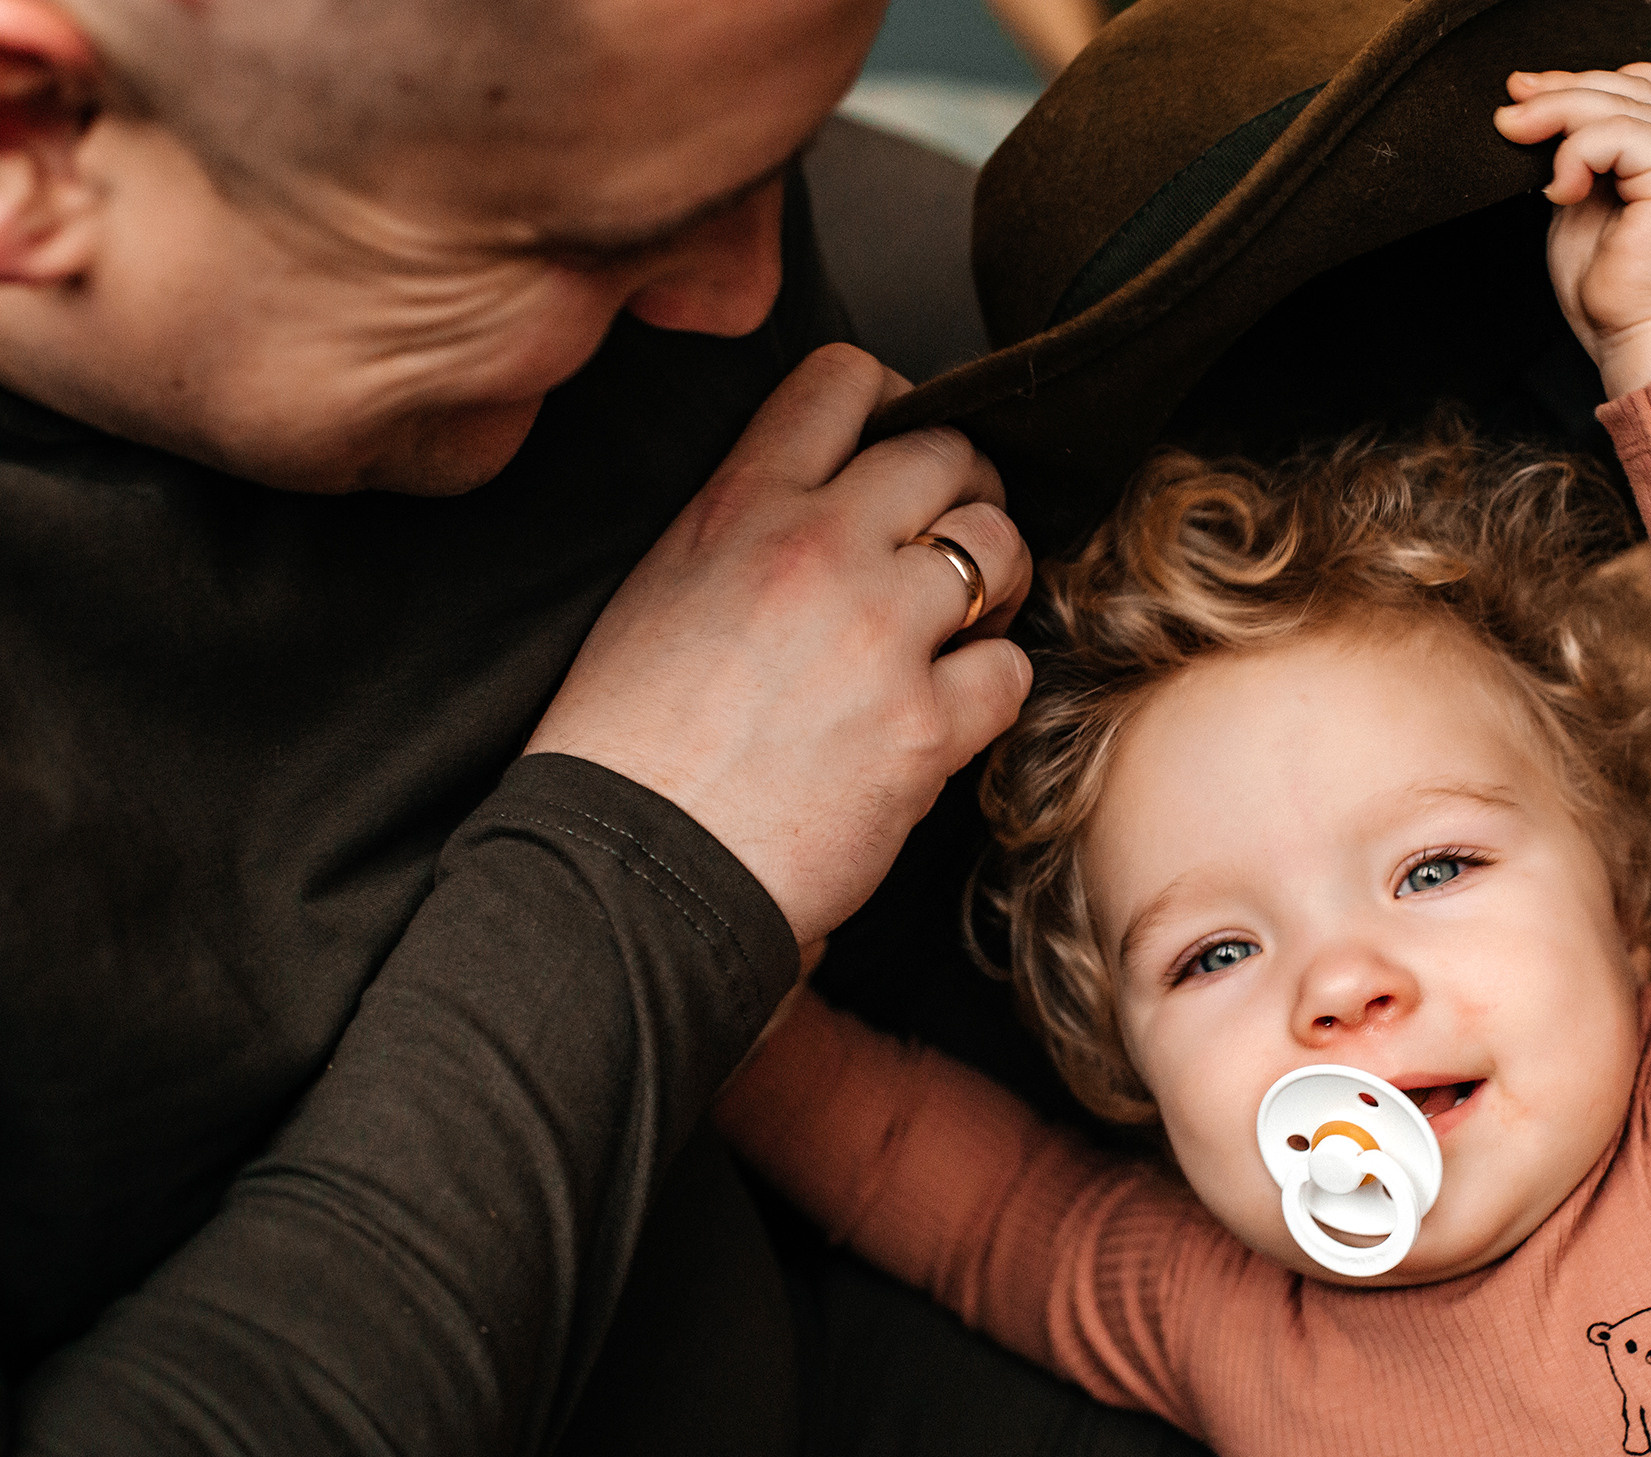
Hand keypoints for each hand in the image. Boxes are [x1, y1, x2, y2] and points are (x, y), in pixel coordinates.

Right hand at [526, 343, 1034, 949]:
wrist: (628, 869)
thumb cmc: (629, 750)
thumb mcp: (661, 590)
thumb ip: (748, 529)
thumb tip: (832, 508)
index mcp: (738, 506)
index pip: (843, 381)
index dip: (898, 402)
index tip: (908, 447)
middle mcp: (816, 549)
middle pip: (948, 456)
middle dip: (968, 495)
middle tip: (956, 548)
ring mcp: (879, 632)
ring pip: (999, 550)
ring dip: (999, 586)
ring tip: (962, 630)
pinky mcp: (924, 725)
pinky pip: (1010, 671)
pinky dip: (992, 694)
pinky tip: (946, 717)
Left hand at [1494, 64, 1650, 396]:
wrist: (1649, 347)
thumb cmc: (1618, 304)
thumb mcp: (1583, 218)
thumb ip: (1576, 171)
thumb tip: (1544, 134)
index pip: (1643, 92)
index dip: (1585, 83)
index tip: (1526, 96)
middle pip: (1631, 86)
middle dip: (1562, 87)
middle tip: (1511, 104)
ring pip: (1622, 101)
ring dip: (1558, 110)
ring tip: (1516, 132)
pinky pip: (1622, 132)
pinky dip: (1577, 151)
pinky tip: (1560, 189)